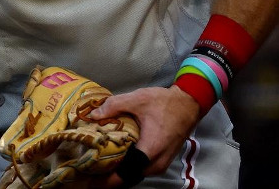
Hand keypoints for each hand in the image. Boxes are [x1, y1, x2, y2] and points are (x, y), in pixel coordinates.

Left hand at [84, 86, 200, 186]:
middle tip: (90, 168)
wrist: (188, 104)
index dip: (107, 180)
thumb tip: (93, 115)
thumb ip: (114, 106)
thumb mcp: (137, 99)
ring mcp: (161, 163)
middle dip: (109, 176)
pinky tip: (116, 157)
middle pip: (128, 177)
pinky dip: (129, 166)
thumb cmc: (165, 103)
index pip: (125, 174)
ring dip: (119, 171)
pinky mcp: (162, 160)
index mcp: (149, 150)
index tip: (90, 178)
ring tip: (99, 164)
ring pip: (136, 174)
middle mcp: (156, 163)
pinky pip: (142, 169)